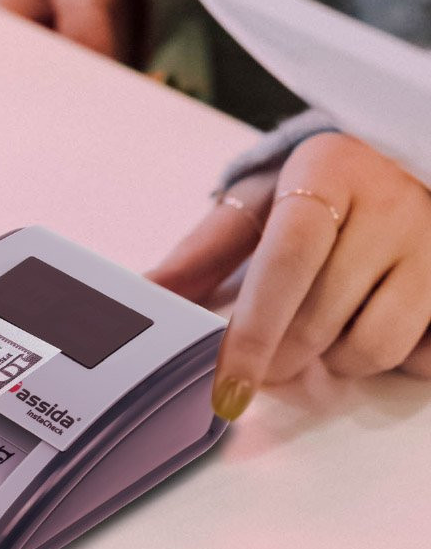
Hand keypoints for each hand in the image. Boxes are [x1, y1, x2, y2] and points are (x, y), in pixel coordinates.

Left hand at [147, 133, 430, 418]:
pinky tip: (377, 321)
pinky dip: (394, 358)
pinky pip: (423, 355)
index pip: (286, 263)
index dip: (253, 332)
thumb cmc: (321, 187)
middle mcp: (392, 204)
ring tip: (327, 325)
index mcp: (328, 173)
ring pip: (374, 346)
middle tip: (262, 363)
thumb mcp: (259, 201)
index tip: (227, 388)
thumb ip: (202, 250)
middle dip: (279, 358)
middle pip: (322, 318)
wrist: (407, 160)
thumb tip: (146, 291)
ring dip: (336, 358)